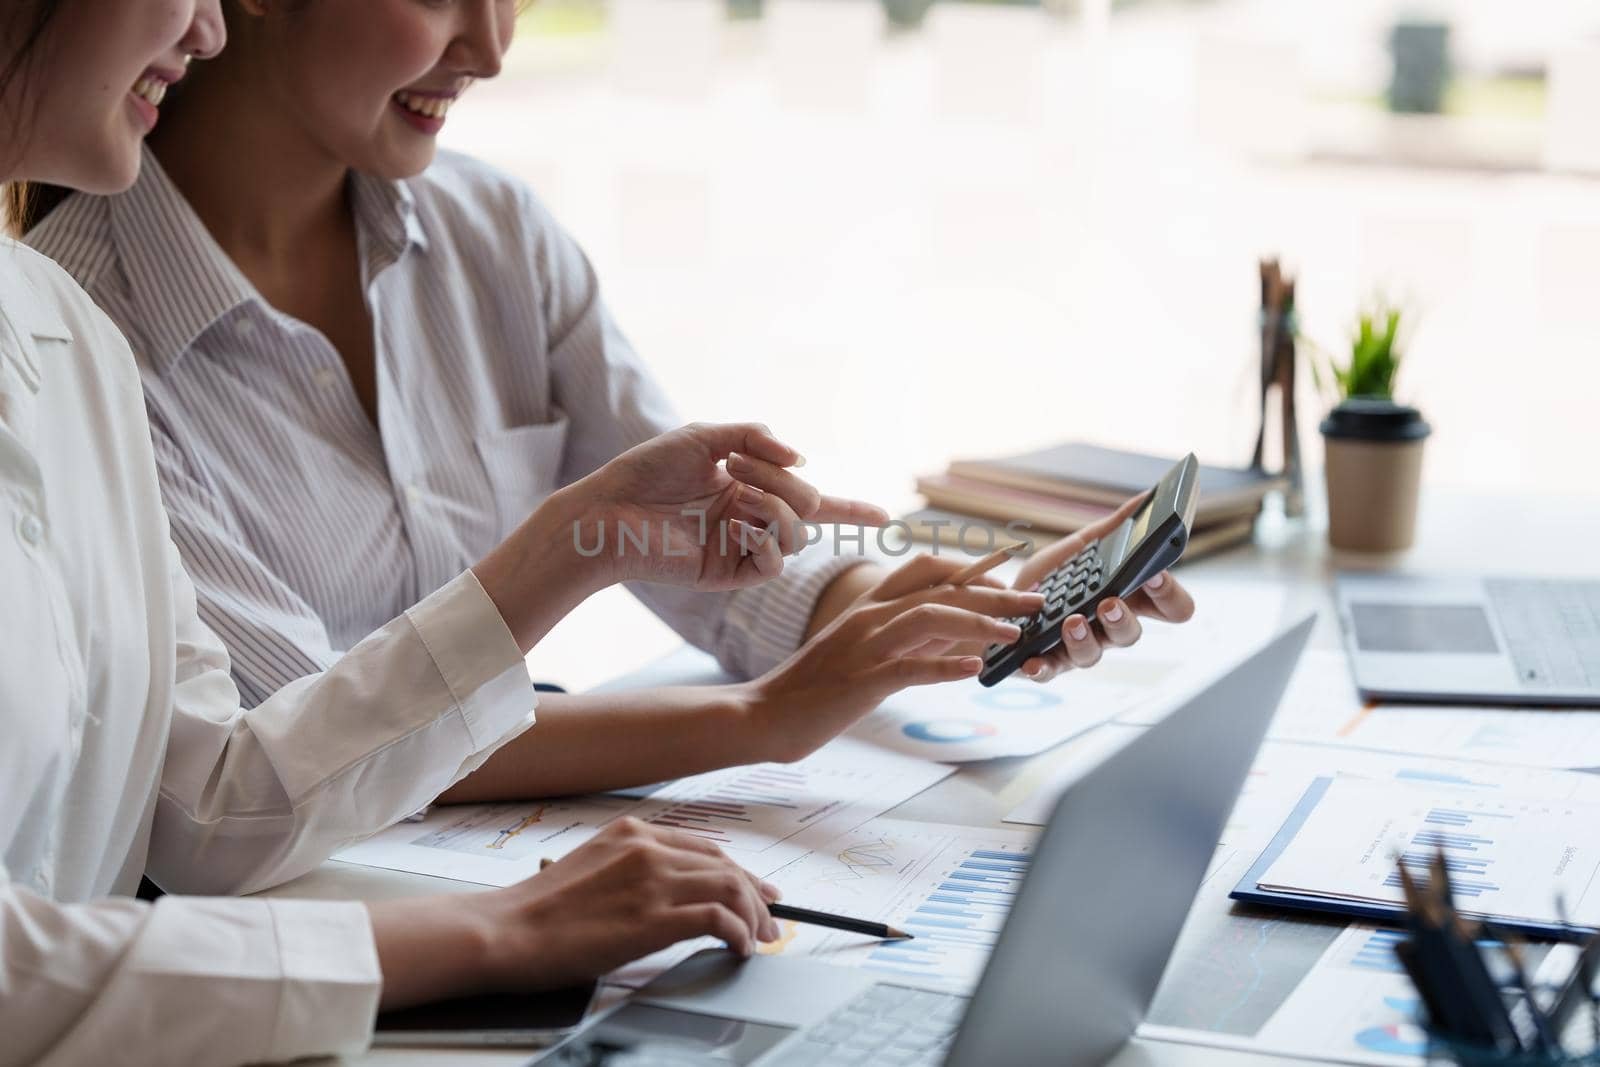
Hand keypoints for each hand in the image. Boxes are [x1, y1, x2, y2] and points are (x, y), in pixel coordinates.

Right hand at [369, 818, 784, 1009]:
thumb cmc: (538, 910)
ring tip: (761, 940)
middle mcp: (648, 848)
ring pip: (731, 886)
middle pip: (727, 865)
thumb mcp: (589, 866)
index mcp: (632, 832)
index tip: (756, 891)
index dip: (739, 870)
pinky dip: (738, 933)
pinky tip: (739, 948)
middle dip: (757, 896)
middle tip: (771, 921)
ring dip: (755, 917)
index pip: (705, 847)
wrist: (506, 930)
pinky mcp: (653, 917)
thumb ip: (629, 868)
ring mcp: (652, 880)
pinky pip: (718, 917)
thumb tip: (663, 892)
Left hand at [568, 422, 887, 590]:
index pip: (810, 502)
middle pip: (809, 506)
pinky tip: (738, 525)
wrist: (609, 511)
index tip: (887, 517)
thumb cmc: (647, 471)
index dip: (850, 509)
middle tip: (739, 467)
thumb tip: (804, 460)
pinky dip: (767, 539)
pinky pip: (774, 562)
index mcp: (749, 489)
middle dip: (784, 482)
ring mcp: (742, 548)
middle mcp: (751, 520)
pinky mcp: (728, 574)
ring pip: (796, 534)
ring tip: (735, 494)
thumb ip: (757, 436)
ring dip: (776, 507)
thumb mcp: (706, 434)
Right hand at [745, 554, 1044, 761]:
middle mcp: (869, 617)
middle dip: (995, 591)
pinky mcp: (860, 683)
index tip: (1010, 573)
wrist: (760, 714)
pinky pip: (908, 669)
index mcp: (869, 606)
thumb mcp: (861, 653)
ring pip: (931, 618)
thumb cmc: (811, 688)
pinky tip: (973, 669)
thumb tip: (957, 637)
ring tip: (1014, 634)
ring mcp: (864, 647)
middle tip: (1036, 600)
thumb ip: (905, 640)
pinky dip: (943, 666)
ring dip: (979, 622)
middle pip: (942, 589)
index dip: (972, 565)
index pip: (926, 567)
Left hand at [1011, 494, 1196, 682]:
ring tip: (1071, 621)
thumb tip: (1147, 497)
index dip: (1170, 594)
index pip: (1170, 606)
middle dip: (1121, 619)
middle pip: (1132, 634)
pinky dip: (1041, 668)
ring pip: (1093, 655)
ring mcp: (1077, 648)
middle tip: (1108, 602)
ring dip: (1083, 639)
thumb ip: (1115, 528)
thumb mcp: (1082, 548)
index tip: (1156, 572)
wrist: (1005, 601)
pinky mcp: (1045, 662)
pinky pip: (1048, 672)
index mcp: (1127, 599)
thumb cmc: (1055, 578)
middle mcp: (1107, 629)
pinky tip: (1032, 661)